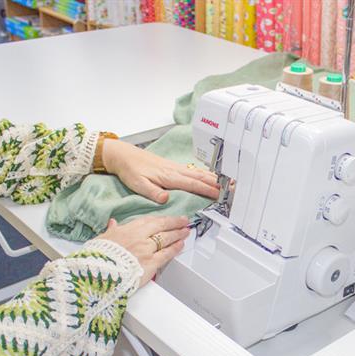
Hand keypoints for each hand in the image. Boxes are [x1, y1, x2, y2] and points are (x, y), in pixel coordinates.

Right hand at [98, 215, 189, 286]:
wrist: (97, 274)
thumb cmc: (97, 258)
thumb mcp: (101, 239)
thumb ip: (111, 231)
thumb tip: (112, 223)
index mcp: (127, 230)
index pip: (148, 221)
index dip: (160, 219)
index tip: (166, 218)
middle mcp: (139, 238)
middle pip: (161, 226)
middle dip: (174, 222)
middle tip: (183, 220)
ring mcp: (146, 250)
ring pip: (167, 238)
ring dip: (178, 234)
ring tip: (185, 231)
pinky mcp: (150, 264)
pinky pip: (166, 254)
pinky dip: (175, 248)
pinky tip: (181, 245)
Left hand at [102, 139, 219, 202]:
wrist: (123, 156)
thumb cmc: (130, 170)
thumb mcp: (138, 184)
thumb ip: (152, 192)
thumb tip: (166, 199)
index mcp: (169, 176)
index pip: (192, 184)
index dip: (207, 189)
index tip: (219, 195)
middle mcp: (175, 170)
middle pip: (200, 177)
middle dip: (216, 183)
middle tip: (231, 188)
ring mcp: (175, 167)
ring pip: (198, 173)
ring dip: (213, 178)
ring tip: (226, 182)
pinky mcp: (172, 167)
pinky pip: (193, 171)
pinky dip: (205, 174)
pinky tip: (209, 176)